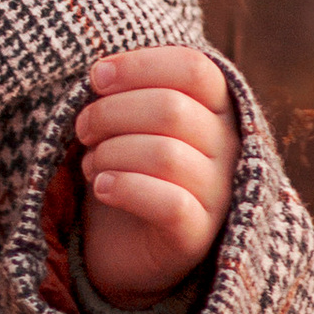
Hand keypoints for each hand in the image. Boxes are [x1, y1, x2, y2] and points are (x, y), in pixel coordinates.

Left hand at [73, 44, 237, 302]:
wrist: (122, 247)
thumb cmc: (126, 168)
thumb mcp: (127, 123)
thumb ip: (125, 92)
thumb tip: (102, 72)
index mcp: (217, 110)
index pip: (195, 69)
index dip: (141, 66)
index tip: (97, 78)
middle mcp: (229, 148)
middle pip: (172, 109)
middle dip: (111, 113)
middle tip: (83, 130)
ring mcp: (219, 193)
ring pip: (166, 155)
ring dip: (111, 153)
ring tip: (91, 164)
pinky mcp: (198, 235)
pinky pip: (169, 202)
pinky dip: (126, 188)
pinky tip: (102, 188)